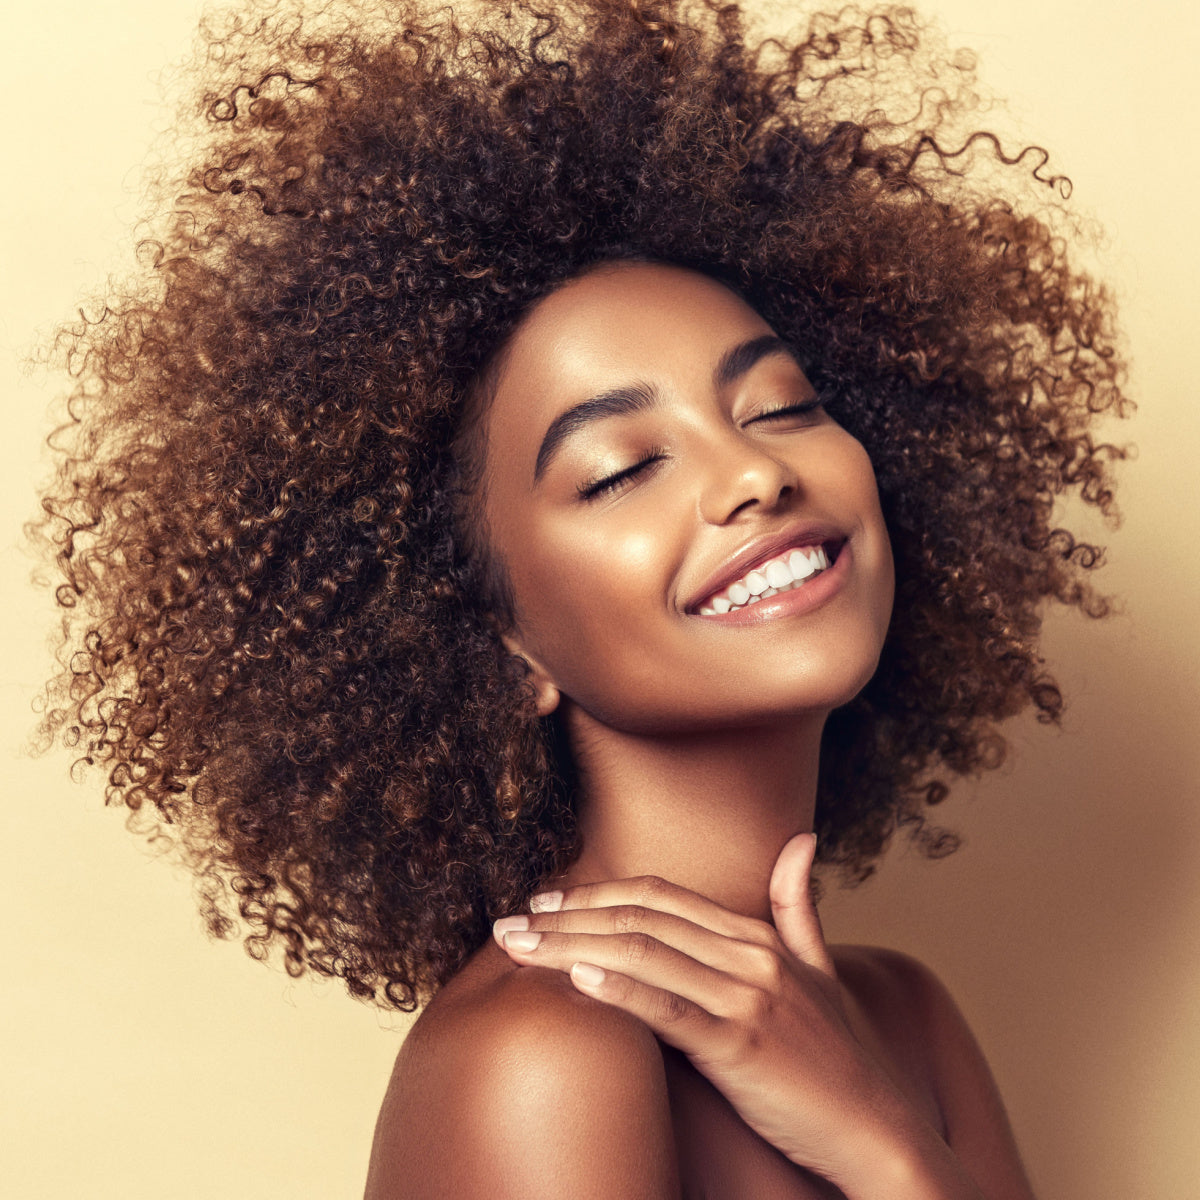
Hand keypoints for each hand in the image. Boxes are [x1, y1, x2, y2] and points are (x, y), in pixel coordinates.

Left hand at [491, 834, 923, 1190]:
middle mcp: (750, 955)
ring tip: (518, 947)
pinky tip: (577, 980)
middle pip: (641, 918)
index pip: (661, 897)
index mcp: (758, 936)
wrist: (877, 1129)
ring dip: (570, 946)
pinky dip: (621, 988)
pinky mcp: (742, 1044)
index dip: (598, 893)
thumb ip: (798, 905)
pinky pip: (670, 1009)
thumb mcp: (822, 969)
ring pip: (643, 954)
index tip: (548, 900)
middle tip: (512, 922)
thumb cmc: (841, 1056)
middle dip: (568, 916)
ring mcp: (747, 997)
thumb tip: (801, 839)